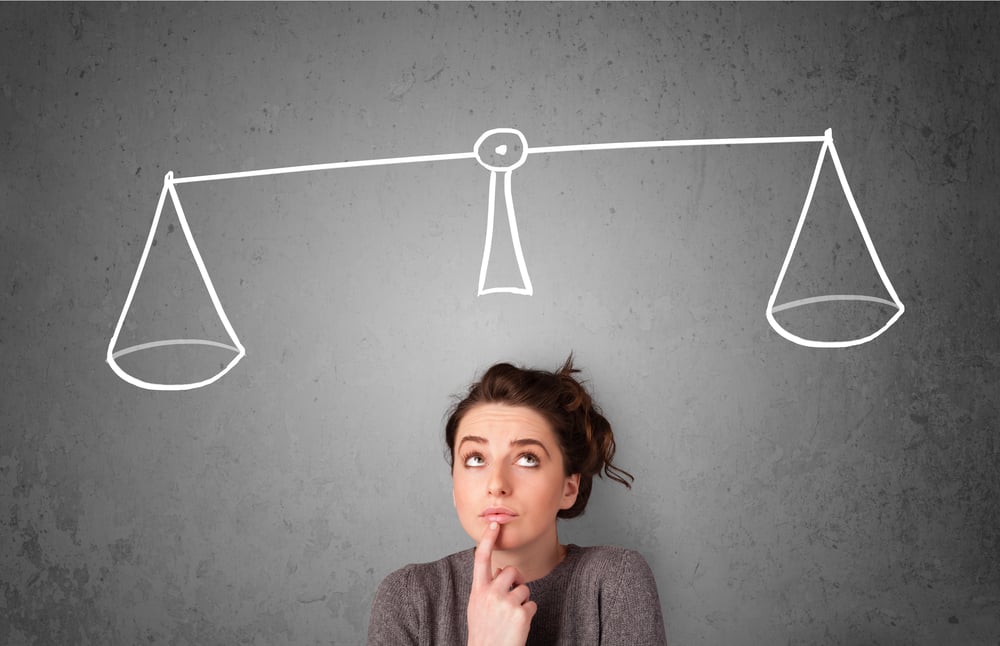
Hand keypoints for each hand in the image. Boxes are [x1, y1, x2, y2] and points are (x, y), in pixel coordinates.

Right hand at [466, 521, 535, 645]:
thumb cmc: (484, 632)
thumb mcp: (477, 607)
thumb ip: (487, 588)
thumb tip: (501, 572)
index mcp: (478, 591)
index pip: (481, 559)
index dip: (488, 540)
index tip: (494, 525)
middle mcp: (490, 593)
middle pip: (511, 571)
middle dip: (516, 580)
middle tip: (512, 597)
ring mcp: (506, 603)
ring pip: (524, 588)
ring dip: (522, 601)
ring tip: (511, 618)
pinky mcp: (521, 614)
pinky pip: (532, 604)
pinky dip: (528, 614)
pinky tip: (518, 626)